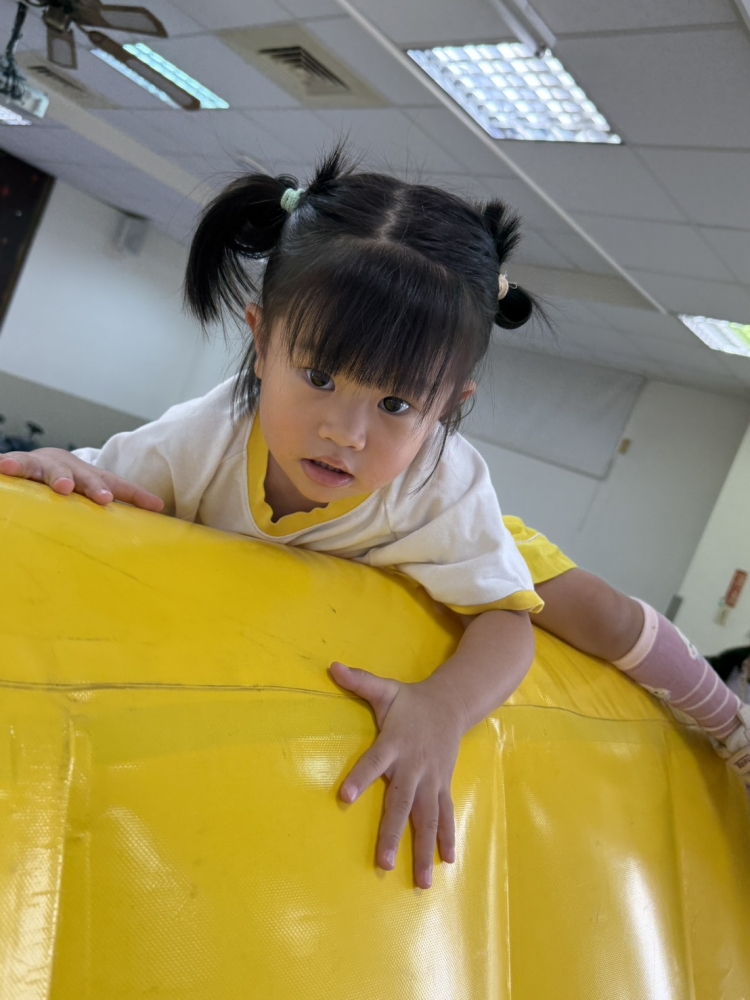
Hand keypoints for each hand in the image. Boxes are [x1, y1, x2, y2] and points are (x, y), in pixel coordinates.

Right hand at [0, 448, 163, 510]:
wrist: (44, 458)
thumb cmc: (75, 483)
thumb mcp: (93, 494)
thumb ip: (116, 513)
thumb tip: (149, 528)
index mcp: (94, 479)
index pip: (120, 486)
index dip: (138, 496)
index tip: (156, 505)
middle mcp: (74, 470)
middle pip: (87, 478)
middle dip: (95, 488)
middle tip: (102, 498)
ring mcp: (49, 465)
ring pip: (54, 470)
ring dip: (60, 478)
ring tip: (62, 487)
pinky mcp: (24, 462)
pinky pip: (18, 464)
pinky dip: (12, 465)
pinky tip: (3, 467)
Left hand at [330, 661, 464, 888]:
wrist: (452, 703)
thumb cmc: (410, 701)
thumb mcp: (385, 689)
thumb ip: (359, 681)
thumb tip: (332, 667)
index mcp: (395, 743)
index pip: (374, 761)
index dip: (360, 777)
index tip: (344, 796)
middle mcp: (413, 766)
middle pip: (402, 804)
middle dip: (392, 833)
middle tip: (383, 864)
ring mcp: (431, 780)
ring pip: (427, 818)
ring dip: (423, 849)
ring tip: (419, 881)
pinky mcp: (443, 785)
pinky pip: (445, 815)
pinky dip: (447, 837)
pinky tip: (447, 861)